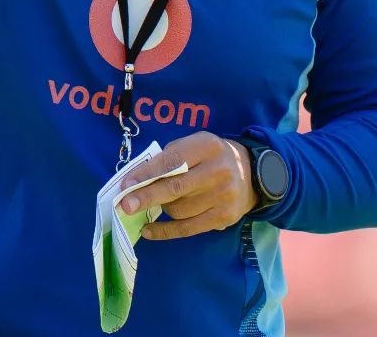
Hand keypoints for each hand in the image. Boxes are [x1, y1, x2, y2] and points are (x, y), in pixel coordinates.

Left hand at [117, 132, 258, 240]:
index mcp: (206, 146)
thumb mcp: (193, 145)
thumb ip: (168, 158)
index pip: (172, 161)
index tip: (126, 185)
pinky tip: (148, 230)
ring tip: (160, 202)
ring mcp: (223, 196)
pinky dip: (165, 231)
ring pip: (179, 210)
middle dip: (147, 197)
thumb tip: (136, 180)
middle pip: (175, 188)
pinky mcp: (224, 217)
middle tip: (125, 205)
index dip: (147, 174)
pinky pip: (187, 229)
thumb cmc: (210, 157)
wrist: (251, 174)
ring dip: (162, 208)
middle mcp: (218, 170)